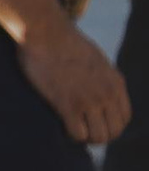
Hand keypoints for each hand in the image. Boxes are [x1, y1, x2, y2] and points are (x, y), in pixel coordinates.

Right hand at [19, 16, 129, 146]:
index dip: (111, 125)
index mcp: (116, 83)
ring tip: (74, 130)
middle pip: (114, 131)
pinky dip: (72, 135)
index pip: (124, 118)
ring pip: (98, 137)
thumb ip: (102, 77)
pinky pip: (78, 134)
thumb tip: (98, 89)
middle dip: (100, 135)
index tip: (96, 123)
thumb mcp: (96, 59)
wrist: (46, 33)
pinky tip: (63, 125)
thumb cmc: (63, 42)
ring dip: (87, 137)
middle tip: (84, 130)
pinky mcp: (68, 105)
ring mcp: (88, 101)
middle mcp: (107, 95)